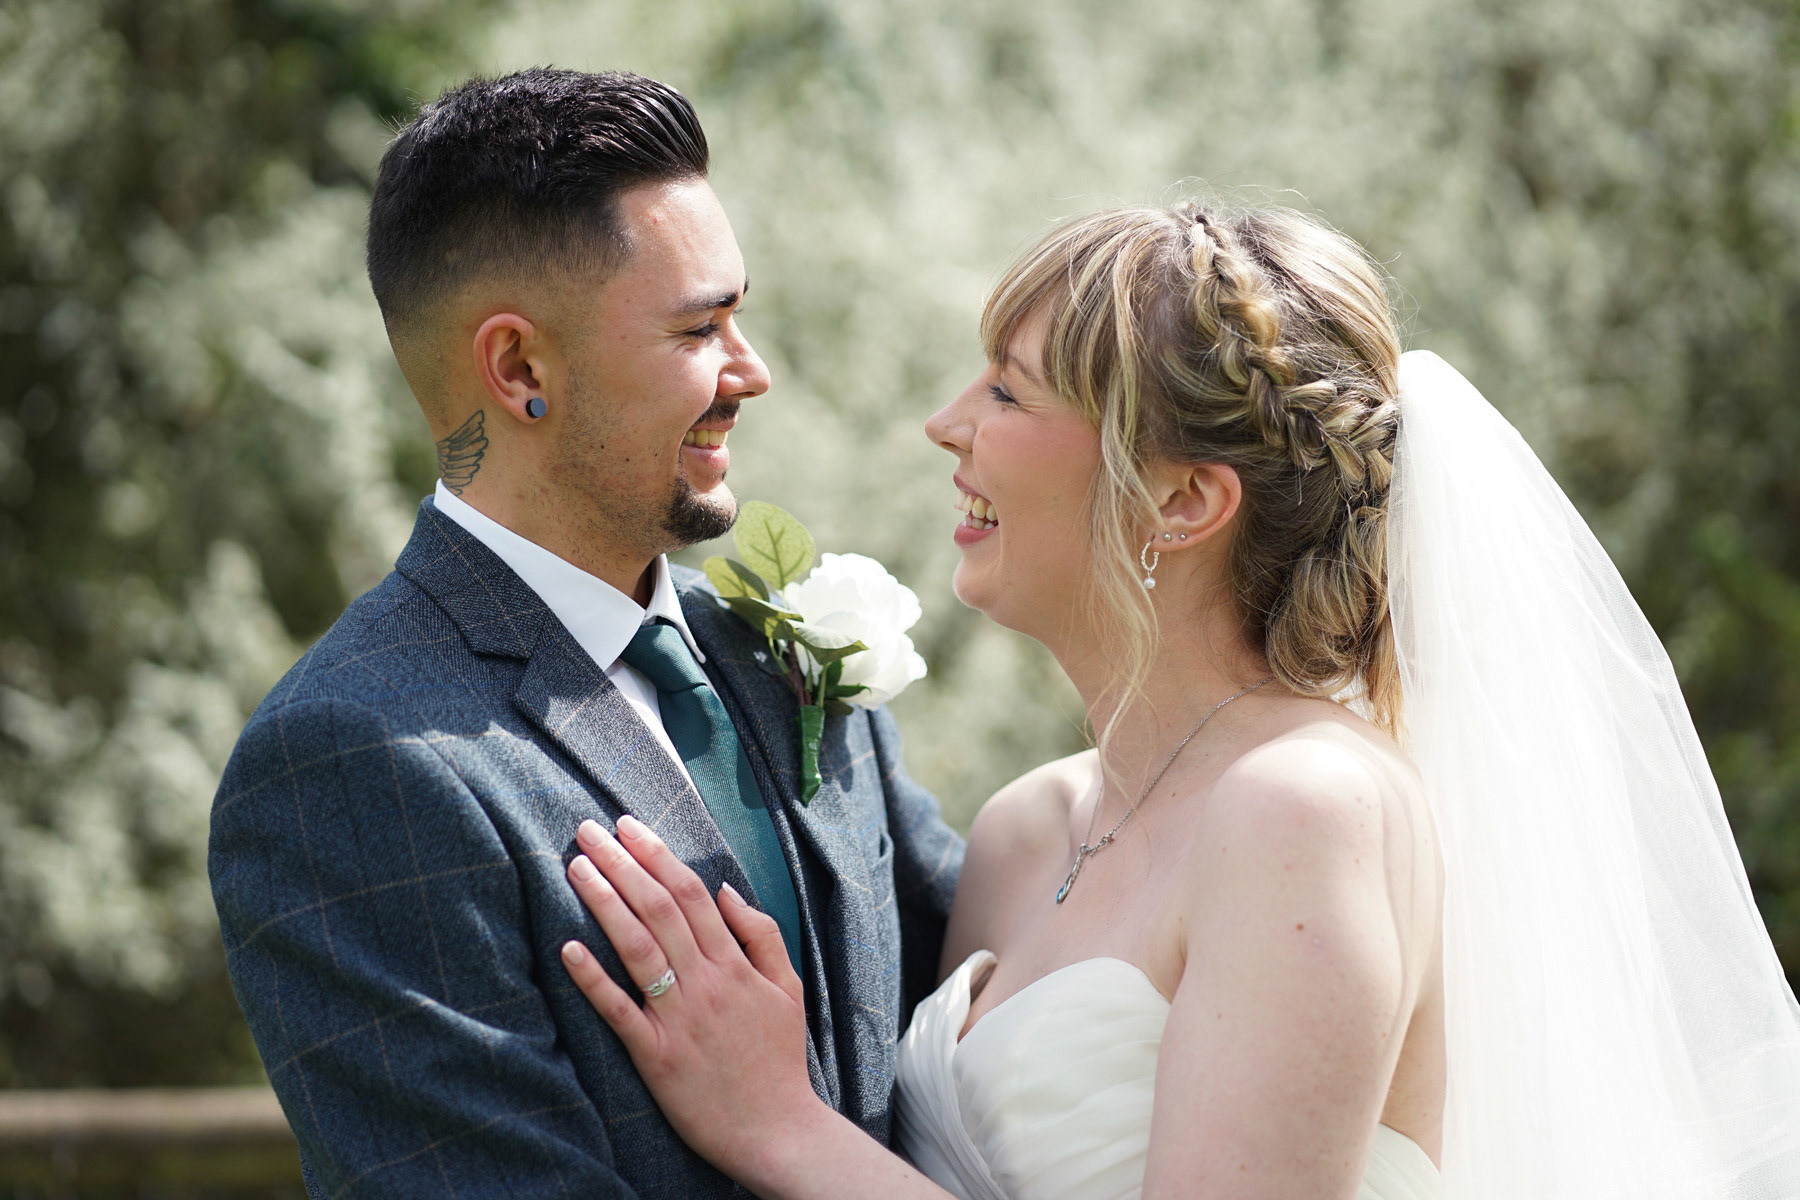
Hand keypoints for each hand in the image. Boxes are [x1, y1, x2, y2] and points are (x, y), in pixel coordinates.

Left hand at [562, 815, 822, 1183]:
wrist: (777, 1130)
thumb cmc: (778, 1059)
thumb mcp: (790, 988)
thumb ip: (762, 935)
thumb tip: (726, 889)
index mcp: (735, 963)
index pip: (690, 893)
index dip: (656, 854)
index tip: (627, 825)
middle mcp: (706, 982)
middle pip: (658, 908)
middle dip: (621, 863)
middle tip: (587, 830)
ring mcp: (679, 1018)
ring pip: (637, 946)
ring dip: (604, 901)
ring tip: (575, 866)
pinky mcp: (656, 1056)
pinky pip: (619, 1011)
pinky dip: (593, 978)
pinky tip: (568, 948)